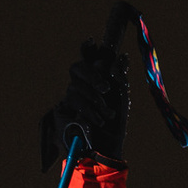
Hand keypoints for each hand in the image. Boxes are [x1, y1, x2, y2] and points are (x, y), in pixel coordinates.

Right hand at [41, 37, 128, 171]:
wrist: (108, 146)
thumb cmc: (116, 122)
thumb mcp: (122, 97)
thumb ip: (120, 76)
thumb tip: (121, 57)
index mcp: (98, 77)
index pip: (89, 57)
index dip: (87, 48)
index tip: (91, 41)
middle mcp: (83, 83)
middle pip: (77, 67)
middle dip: (92, 76)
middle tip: (106, 89)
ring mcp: (73, 95)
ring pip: (75, 85)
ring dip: (94, 100)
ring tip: (106, 115)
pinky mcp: (65, 108)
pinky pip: (73, 99)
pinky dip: (88, 109)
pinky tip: (98, 120)